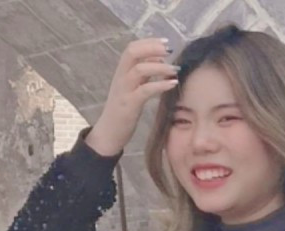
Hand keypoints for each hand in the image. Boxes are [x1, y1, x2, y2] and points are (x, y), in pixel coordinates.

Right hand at [86, 38, 179, 155]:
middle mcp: (120, 78)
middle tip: (170, 50)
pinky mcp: (129, 104)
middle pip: (133, 52)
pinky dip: (160, 85)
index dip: (148, 43)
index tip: (165, 42)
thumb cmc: (123, 112)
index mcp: (121, 73)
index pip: (132, 49)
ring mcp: (124, 90)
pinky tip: (172, 84)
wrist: (109, 133)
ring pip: (139, 69)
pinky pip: (145, 90)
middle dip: (152, 48)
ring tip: (175, 70)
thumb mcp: (131, 90)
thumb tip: (159, 62)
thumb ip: (142, 77)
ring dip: (159, 67)